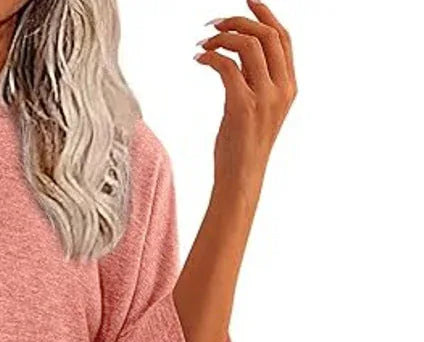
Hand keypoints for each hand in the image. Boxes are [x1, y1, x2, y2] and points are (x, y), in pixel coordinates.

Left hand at [195, 1, 296, 196]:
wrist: (241, 178)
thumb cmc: (242, 147)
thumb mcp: (255, 108)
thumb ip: (253, 81)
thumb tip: (236, 55)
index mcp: (289, 86)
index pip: (283, 38)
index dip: (266, 15)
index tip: (247, 0)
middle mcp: (282, 88)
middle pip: (267, 35)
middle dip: (239, 21)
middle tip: (212, 23)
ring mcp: (264, 97)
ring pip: (249, 46)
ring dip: (223, 37)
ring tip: (203, 42)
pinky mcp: (243, 106)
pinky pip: (227, 67)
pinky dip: (211, 56)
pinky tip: (199, 59)